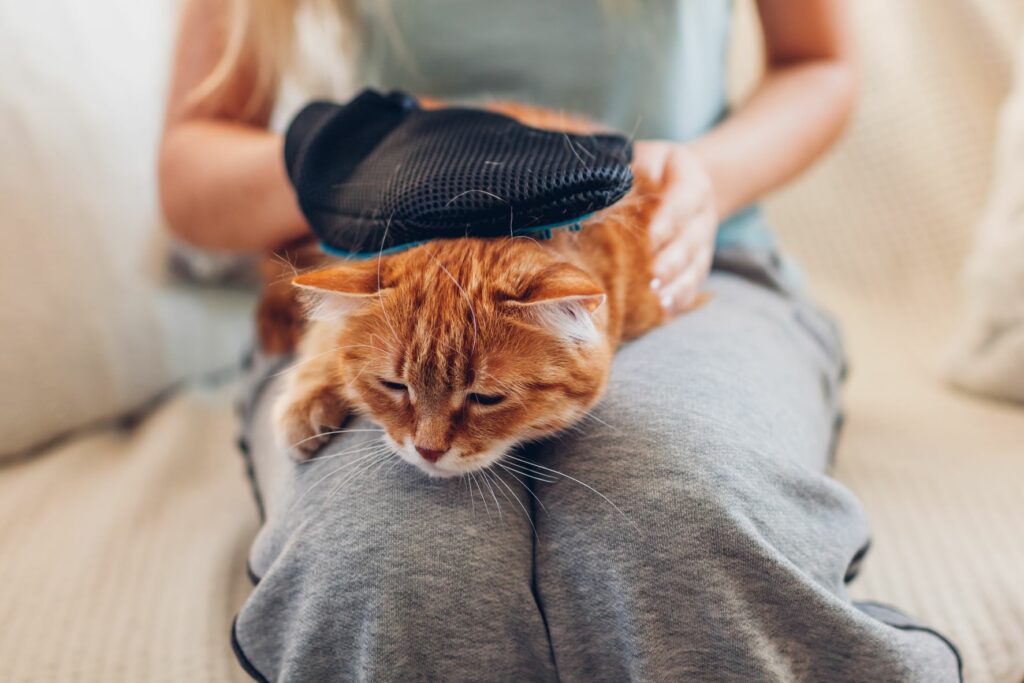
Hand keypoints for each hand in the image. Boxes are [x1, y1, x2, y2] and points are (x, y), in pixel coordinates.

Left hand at [633, 140, 718, 316]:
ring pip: (694, 269)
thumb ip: (633, 170)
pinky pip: (693, 287)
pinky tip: (664, 312)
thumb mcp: (646, 157)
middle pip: (690, 242)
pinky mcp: (696, 267)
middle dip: (672, 261)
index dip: (667, 222)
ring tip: (656, 298)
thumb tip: (604, 193)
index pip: (682, 203)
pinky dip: (680, 301)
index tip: (650, 239)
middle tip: (653, 276)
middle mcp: (702, 217)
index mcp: (692, 183)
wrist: (683, 182)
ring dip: (676, 286)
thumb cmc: (653, 169)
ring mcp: (702, 246)